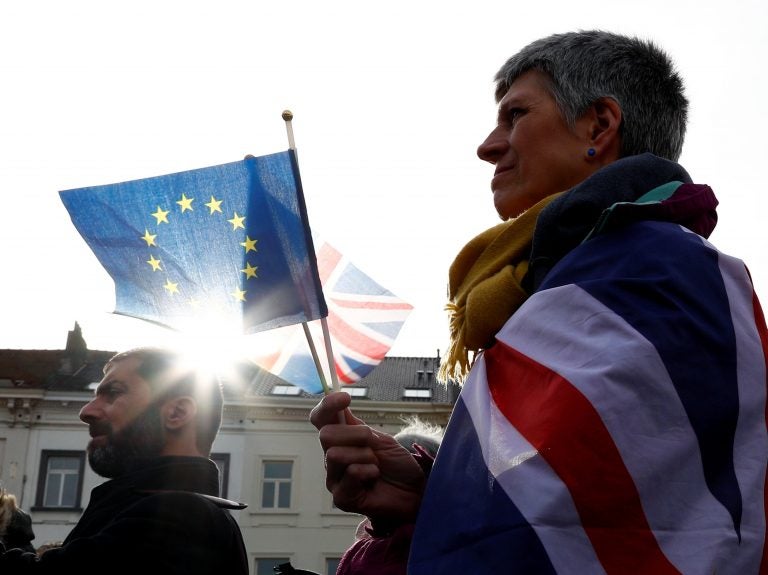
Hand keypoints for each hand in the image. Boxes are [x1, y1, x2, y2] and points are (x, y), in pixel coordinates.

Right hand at [310, 392, 425, 525]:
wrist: (415, 490)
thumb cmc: (396, 464)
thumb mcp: (380, 438)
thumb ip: (355, 424)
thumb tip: (336, 399)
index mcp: (340, 440)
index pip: (320, 419)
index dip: (327, 405)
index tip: (345, 398)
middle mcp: (332, 458)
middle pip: (326, 435)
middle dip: (356, 434)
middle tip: (373, 444)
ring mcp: (335, 479)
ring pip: (335, 454)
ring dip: (364, 456)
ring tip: (376, 466)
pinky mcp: (342, 498)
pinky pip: (349, 474)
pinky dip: (368, 471)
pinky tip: (375, 478)